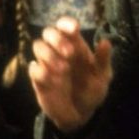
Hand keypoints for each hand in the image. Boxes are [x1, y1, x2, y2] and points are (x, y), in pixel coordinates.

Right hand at [28, 17, 112, 132]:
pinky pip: (34, 69)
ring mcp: (47, 64)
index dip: (66, 24)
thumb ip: (103, 60)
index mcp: (75, 45)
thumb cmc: (92, 90)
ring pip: (38, 46)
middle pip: (48, 32)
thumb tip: (105, 41)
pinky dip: (42, 72)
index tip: (75, 29)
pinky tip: (55, 82)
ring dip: (49, 55)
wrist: (81, 114)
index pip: (65, 26)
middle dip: (57, 39)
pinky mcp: (39, 79)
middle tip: (70, 53)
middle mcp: (58, 51)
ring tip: (64, 70)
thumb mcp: (103, 76)